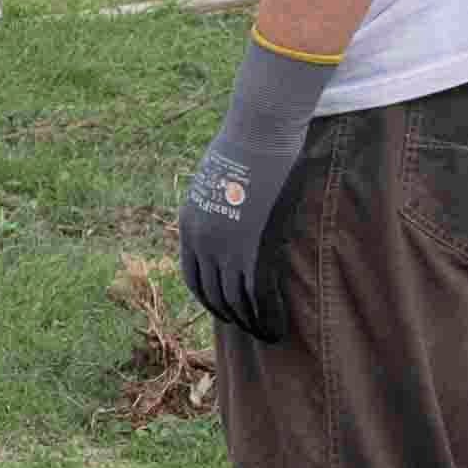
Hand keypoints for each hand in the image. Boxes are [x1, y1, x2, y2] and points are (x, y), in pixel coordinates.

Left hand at [180, 37, 338, 340]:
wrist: (258, 132)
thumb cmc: (245, 146)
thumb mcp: (218, 179)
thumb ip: (219, 204)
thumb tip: (233, 213)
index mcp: (190, 226)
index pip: (193, 277)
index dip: (209, 298)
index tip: (224, 310)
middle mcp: (202, 242)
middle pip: (213, 294)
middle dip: (232, 317)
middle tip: (250, 329)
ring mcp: (227, 247)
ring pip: (236, 300)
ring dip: (251, 323)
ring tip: (267, 335)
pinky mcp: (254, 248)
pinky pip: (259, 295)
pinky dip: (267, 315)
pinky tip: (278, 327)